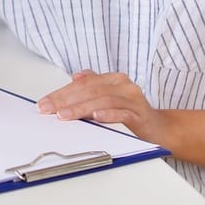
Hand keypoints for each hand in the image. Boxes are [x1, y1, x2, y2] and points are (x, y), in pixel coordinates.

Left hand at [36, 70, 170, 143]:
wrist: (159, 128)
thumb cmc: (131, 112)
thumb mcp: (109, 97)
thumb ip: (94, 86)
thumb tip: (75, 77)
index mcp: (113, 79)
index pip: (82, 84)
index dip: (61, 93)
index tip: (45, 103)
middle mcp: (123, 85)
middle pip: (90, 91)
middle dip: (65, 100)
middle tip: (49, 110)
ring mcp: (132, 98)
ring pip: (102, 101)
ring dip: (81, 108)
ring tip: (65, 115)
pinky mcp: (140, 114)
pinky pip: (122, 113)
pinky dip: (108, 115)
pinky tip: (96, 118)